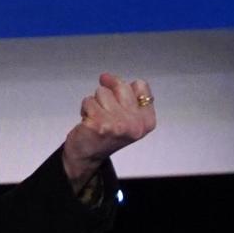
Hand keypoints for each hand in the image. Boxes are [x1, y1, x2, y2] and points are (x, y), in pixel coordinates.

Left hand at [62, 72, 155, 191]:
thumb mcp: (128, 116)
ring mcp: (118, 125)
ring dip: (95, 103)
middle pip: (121, 85)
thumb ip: (126, 94)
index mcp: (147, 121)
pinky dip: (85, 108)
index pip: (140, 84)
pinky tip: (88, 122)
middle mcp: (136, 124)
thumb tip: (106, 76)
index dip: (125, 90)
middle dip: (109, 95)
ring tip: (97, 118)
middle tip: (105, 111)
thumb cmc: (106, 133)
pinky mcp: (99, 124)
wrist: (87, 156)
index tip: (118, 103)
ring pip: (102, 92)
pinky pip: (88, 100)